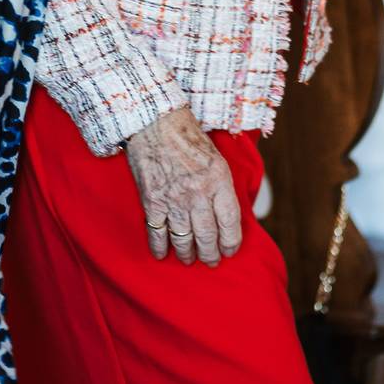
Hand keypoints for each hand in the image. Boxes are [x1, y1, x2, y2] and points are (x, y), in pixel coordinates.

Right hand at [124, 105, 241, 266]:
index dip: (231, 243)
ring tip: (189, 259)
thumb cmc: (188, 138)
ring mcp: (174, 199)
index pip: (230, 223)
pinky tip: (163, 254)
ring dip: (187, 254)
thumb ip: (222, 188)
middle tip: (210, 261)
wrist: (155, 121)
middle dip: (210, 254)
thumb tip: (227, 216)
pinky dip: (160, 247)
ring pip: (184, 239)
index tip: (229, 251)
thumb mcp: (217, 159)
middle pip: (208, 236)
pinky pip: (157, 233)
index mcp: (219, 180)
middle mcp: (198, 193)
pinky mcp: (152, 200)